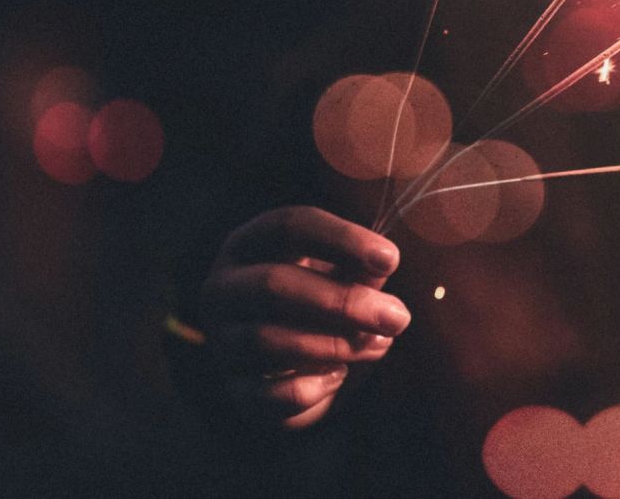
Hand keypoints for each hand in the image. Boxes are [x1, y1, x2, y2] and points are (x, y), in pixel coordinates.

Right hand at [199, 205, 409, 428]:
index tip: (390, 260)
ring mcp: (222, 340)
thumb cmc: (323, 297)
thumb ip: (359, 270)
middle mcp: (225, 287)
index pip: (288, 226)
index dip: (342, 239)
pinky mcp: (233, 389)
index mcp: (251, 243)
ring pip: (267, 340)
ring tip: (377, 344)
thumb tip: (378, 274)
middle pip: (273, 284)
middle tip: (397, 317)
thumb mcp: (342, 274)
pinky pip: (268, 394)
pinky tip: (339, 374)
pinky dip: (311, 387)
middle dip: (343, 301)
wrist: (293, 363)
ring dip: (333, 344)